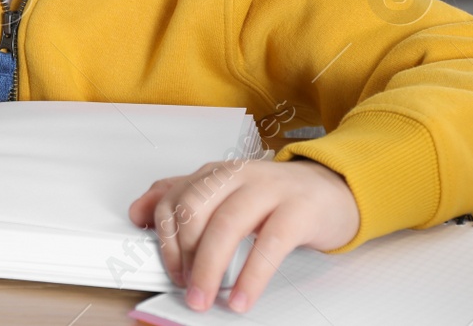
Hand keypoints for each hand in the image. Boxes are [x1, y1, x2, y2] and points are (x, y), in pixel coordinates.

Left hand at [127, 157, 358, 313]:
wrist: (334, 189)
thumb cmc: (276, 197)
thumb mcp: (225, 193)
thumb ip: (182, 198)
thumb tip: (138, 213)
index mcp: (215, 173)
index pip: (173, 199)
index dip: (165, 239)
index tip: (170, 270)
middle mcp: (237, 175)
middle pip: (195, 209)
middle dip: (183, 254)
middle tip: (185, 288)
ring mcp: (269, 189)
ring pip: (227, 224)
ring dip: (209, 268)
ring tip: (203, 299)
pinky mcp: (299, 210)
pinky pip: (269, 243)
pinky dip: (251, 275)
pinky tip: (241, 298)